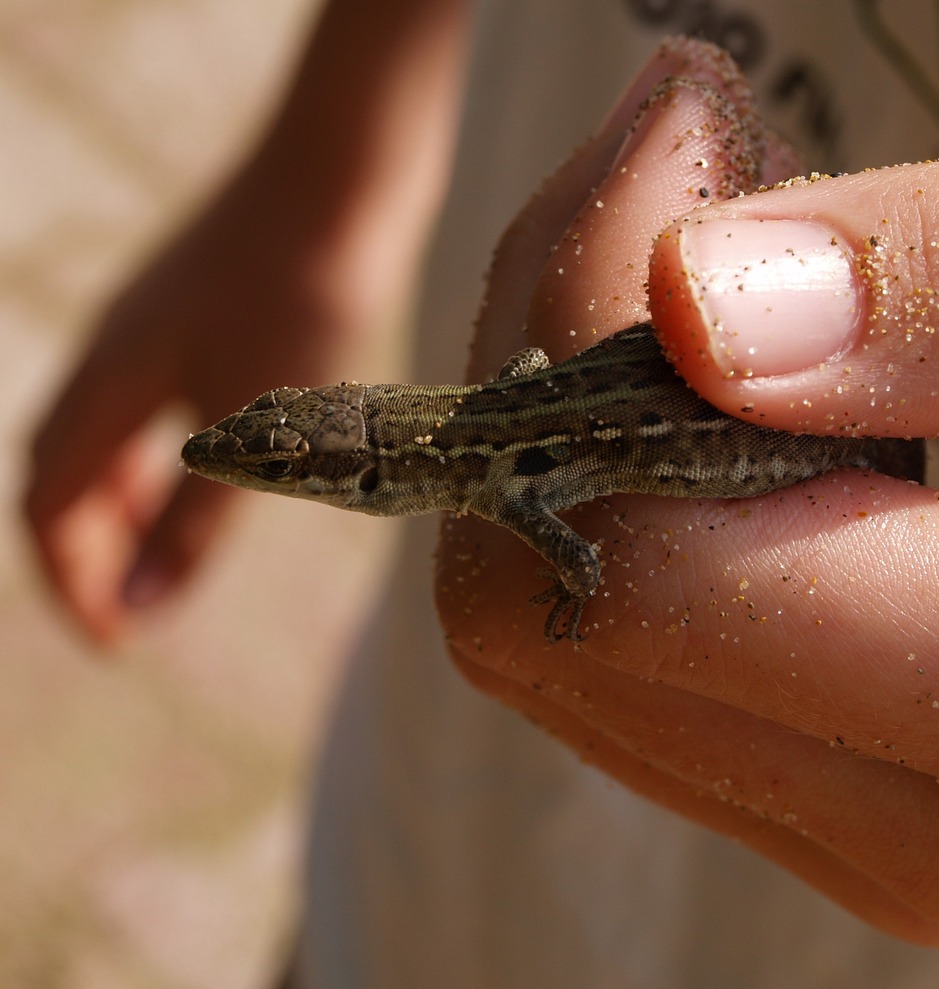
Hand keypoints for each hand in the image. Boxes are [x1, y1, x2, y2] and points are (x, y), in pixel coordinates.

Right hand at [24, 182, 376, 642]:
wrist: (341, 177)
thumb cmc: (304, 298)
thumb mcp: (258, 429)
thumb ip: (196, 519)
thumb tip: (144, 608)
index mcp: (105, 386)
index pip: (49, 508)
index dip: (74, 583)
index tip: (121, 642)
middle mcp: (109, 353)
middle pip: (62, 471)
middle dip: (88, 549)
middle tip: (137, 605)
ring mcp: (147, 326)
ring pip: (104, 435)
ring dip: (121, 504)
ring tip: (163, 551)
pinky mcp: (193, 312)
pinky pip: (146, 403)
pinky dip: (159, 457)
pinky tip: (209, 468)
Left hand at [438, 44, 938, 943]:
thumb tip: (697, 315)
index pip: (665, 578)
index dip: (608, 343)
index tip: (682, 146)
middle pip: (566, 616)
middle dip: (580, 353)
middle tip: (689, 165)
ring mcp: (860, 836)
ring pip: (552, 639)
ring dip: (589, 412)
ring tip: (727, 269)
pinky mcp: (806, 800)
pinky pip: (598, 654)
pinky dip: (612, 490)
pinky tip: (723, 389)